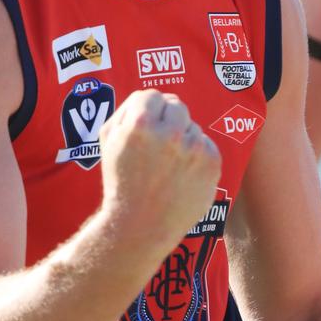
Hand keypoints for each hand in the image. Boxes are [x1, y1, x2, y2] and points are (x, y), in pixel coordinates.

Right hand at [99, 90, 220, 260]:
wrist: (141, 225)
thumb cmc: (122, 181)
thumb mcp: (108, 139)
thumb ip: (127, 109)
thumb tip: (151, 97)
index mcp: (140, 123)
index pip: (152, 95)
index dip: (147, 111)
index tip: (146, 128)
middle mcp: (169, 132)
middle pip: (176, 105)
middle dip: (168, 121)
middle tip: (159, 145)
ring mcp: (193, 147)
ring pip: (192, 126)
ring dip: (183, 139)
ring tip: (168, 166)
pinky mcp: (211, 162)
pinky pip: (206, 144)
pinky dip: (197, 155)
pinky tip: (183, 174)